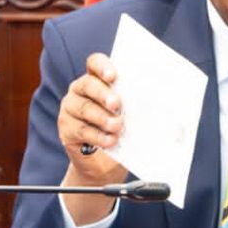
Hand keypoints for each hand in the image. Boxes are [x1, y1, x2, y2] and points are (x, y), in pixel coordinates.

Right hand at [58, 53, 127, 185]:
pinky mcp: (66, 130)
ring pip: (83, 107)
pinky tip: (110, 140)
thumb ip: (138, 104)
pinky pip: (80, 129)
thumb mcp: (132, 115)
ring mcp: (70, 109)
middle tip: (116, 104)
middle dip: (103, 94)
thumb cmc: (122, 131)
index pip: (95, 63)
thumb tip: (161, 100)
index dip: (102, 66)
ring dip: (102, 117)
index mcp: (97, 80)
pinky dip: (97, 136)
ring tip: (117, 126)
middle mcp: (80, 91)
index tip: (113, 76)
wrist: (104, 164)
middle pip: (88, 85)